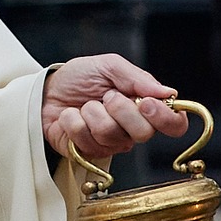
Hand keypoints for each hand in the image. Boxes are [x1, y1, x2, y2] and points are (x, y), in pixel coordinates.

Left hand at [42, 54, 188, 161]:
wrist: (46, 91)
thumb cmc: (80, 78)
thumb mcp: (109, 66)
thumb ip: (138, 79)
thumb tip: (168, 93)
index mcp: (144, 107)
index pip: (174, 124)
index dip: (165, 118)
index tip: (147, 104)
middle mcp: (132, 130)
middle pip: (143, 133)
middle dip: (120, 109)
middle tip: (106, 96)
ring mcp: (111, 144)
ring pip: (112, 135)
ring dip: (92, 112)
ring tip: (85, 105)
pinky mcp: (88, 153)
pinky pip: (87, 141)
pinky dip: (74, 121)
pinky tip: (71, 116)